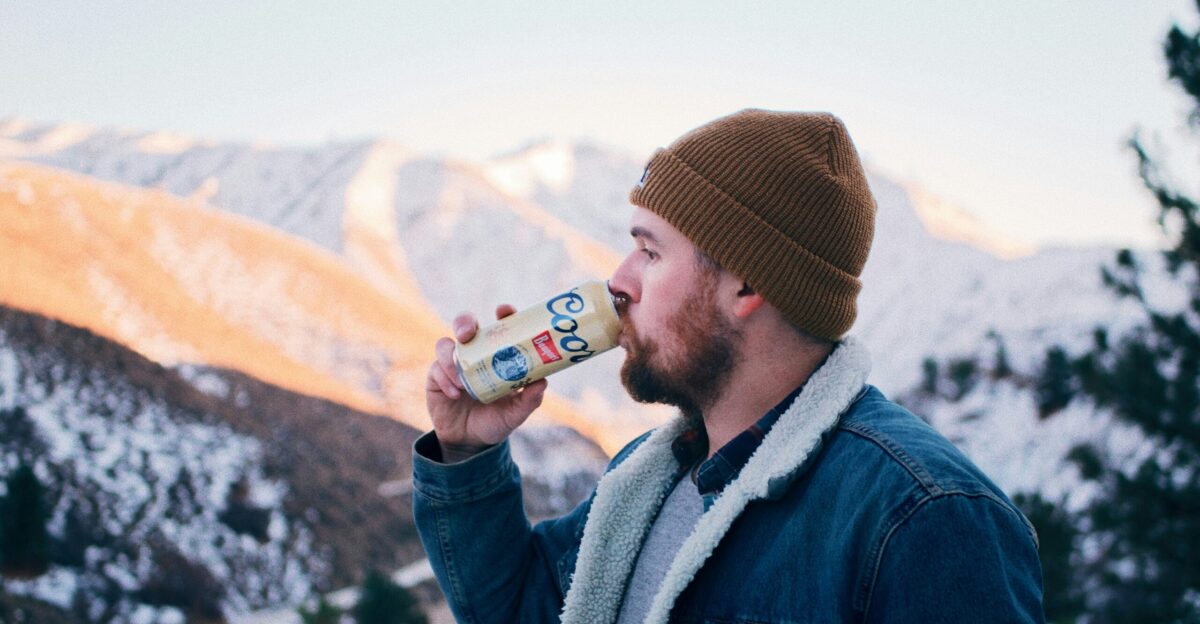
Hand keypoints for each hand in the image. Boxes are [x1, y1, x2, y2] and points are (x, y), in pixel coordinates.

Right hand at [425, 304, 547, 461]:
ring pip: (445, 344)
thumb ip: (528, 400)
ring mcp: (453, 364)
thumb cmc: (495, 422)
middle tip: (467, 335)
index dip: (503, 314)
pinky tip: (455, 394)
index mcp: (496, 355)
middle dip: (464, 323)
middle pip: (465, 324)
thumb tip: (542, 382)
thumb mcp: (515, 414)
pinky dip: (445, 380)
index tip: (503, 311)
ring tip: (462, 382)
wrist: (469, 443)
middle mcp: (473, 354)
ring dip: (452, 359)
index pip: (500, 327)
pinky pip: (436, 368)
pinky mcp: (436, 377)